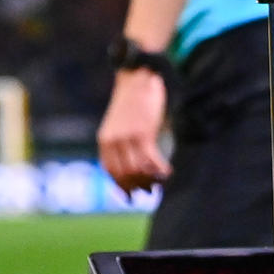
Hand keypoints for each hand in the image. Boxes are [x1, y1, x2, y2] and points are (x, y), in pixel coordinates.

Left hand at [97, 68, 171, 193]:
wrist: (138, 77)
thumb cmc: (133, 101)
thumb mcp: (121, 124)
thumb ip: (122, 143)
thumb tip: (134, 166)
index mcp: (105, 140)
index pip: (110, 171)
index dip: (121, 187)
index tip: (131, 196)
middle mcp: (113, 141)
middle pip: (124, 175)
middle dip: (138, 187)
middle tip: (151, 191)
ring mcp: (127, 138)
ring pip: (138, 171)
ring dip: (151, 181)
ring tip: (161, 182)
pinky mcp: (142, 134)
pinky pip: (151, 161)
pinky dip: (160, 171)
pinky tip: (168, 172)